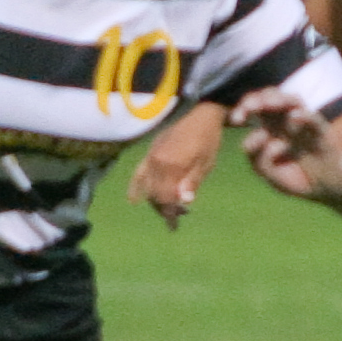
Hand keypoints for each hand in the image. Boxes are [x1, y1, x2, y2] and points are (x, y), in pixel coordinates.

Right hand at [129, 103, 223, 226]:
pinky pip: (138, 173)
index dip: (169, 214)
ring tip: (166, 209)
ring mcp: (151, 157)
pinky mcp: (150, 153)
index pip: (166, 198)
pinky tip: (133, 200)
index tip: (174, 227)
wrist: (200, 113)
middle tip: (177, 217)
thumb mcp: (206, 162)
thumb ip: (192, 182)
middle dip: (164, 209)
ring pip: (147, 187)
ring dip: (155, 201)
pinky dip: (135, 188)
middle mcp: (157, 163)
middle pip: (155, 195)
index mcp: (173, 166)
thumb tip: (183, 202)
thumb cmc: (208, 138)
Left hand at [230, 88, 333, 201]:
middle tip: (248, 108)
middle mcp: (286, 121)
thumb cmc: (295, 177)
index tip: (237, 119)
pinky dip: (304, 116)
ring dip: (278, 100)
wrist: (324, 189)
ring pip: (292, 101)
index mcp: (270, 128)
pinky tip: (294, 116)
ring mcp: (304, 124)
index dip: (244, 109)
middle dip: (257, 99)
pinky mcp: (322, 132)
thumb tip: (259, 137)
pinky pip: (314, 119)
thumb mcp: (270, 174)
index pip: (255, 109)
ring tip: (266, 104)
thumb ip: (258, 160)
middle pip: (271, 98)